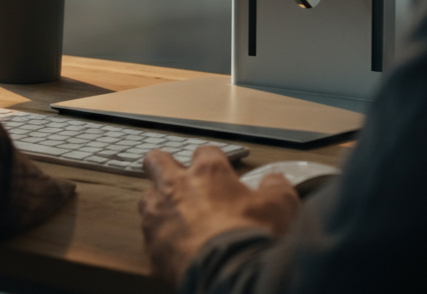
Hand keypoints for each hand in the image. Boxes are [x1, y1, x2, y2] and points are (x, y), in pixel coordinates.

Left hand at [139, 145, 299, 286]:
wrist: (227, 274)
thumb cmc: (249, 237)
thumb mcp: (280, 206)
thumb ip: (276, 187)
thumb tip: (275, 180)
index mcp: (209, 172)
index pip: (204, 151)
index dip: (210, 159)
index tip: (216, 170)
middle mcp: (178, 186)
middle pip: (157, 160)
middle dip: (163, 165)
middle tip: (176, 178)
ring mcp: (160, 214)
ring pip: (146, 195)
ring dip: (157, 202)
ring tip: (171, 214)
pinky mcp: (151, 244)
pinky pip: (148, 232)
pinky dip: (158, 235)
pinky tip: (171, 244)